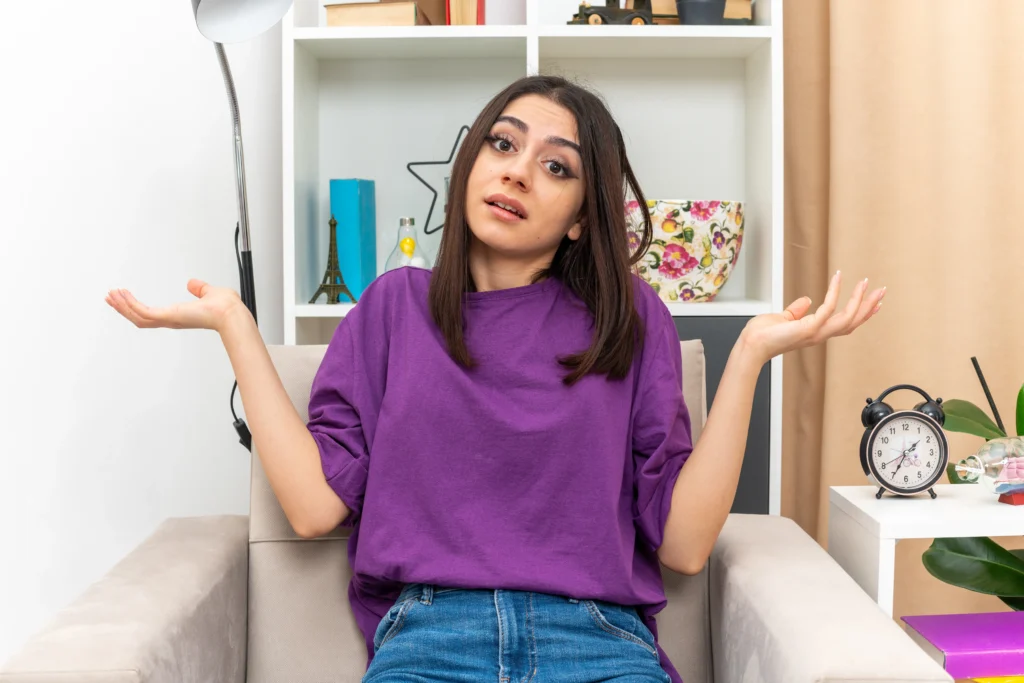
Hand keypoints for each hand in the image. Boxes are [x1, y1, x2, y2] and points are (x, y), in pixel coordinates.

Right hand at [105, 279, 247, 333]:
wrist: (230, 313)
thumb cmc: (225, 308)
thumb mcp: (210, 293)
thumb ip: (200, 289)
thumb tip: (193, 284)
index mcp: (178, 315)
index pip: (152, 314)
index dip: (137, 308)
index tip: (126, 299)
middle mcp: (171, 320)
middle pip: (139, 318)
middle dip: (124, 308)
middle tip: (111, 298)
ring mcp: (168, 319)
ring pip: (137, 316)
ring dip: (123, 305)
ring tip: (112, 294)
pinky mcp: (168, 316)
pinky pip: (143, 311)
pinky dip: (131, 303)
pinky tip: (123, 294)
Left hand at [739, 271, 884, 365]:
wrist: (751, 345)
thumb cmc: (763, 335)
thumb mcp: (784, 318)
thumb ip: (797, 310)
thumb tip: (807, 300)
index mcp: (816, 332)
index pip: (844, 324)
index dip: (861, 314)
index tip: (874, 303)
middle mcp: (820, 334)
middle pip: (853, 322)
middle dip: (868, 306)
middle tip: (881, 291)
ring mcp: (816, 332)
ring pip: (848, 318)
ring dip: (859, 300)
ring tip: (866, 283)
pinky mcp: (809, 328)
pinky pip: (828, 308)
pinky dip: (835, 292)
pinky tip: (838, 277)